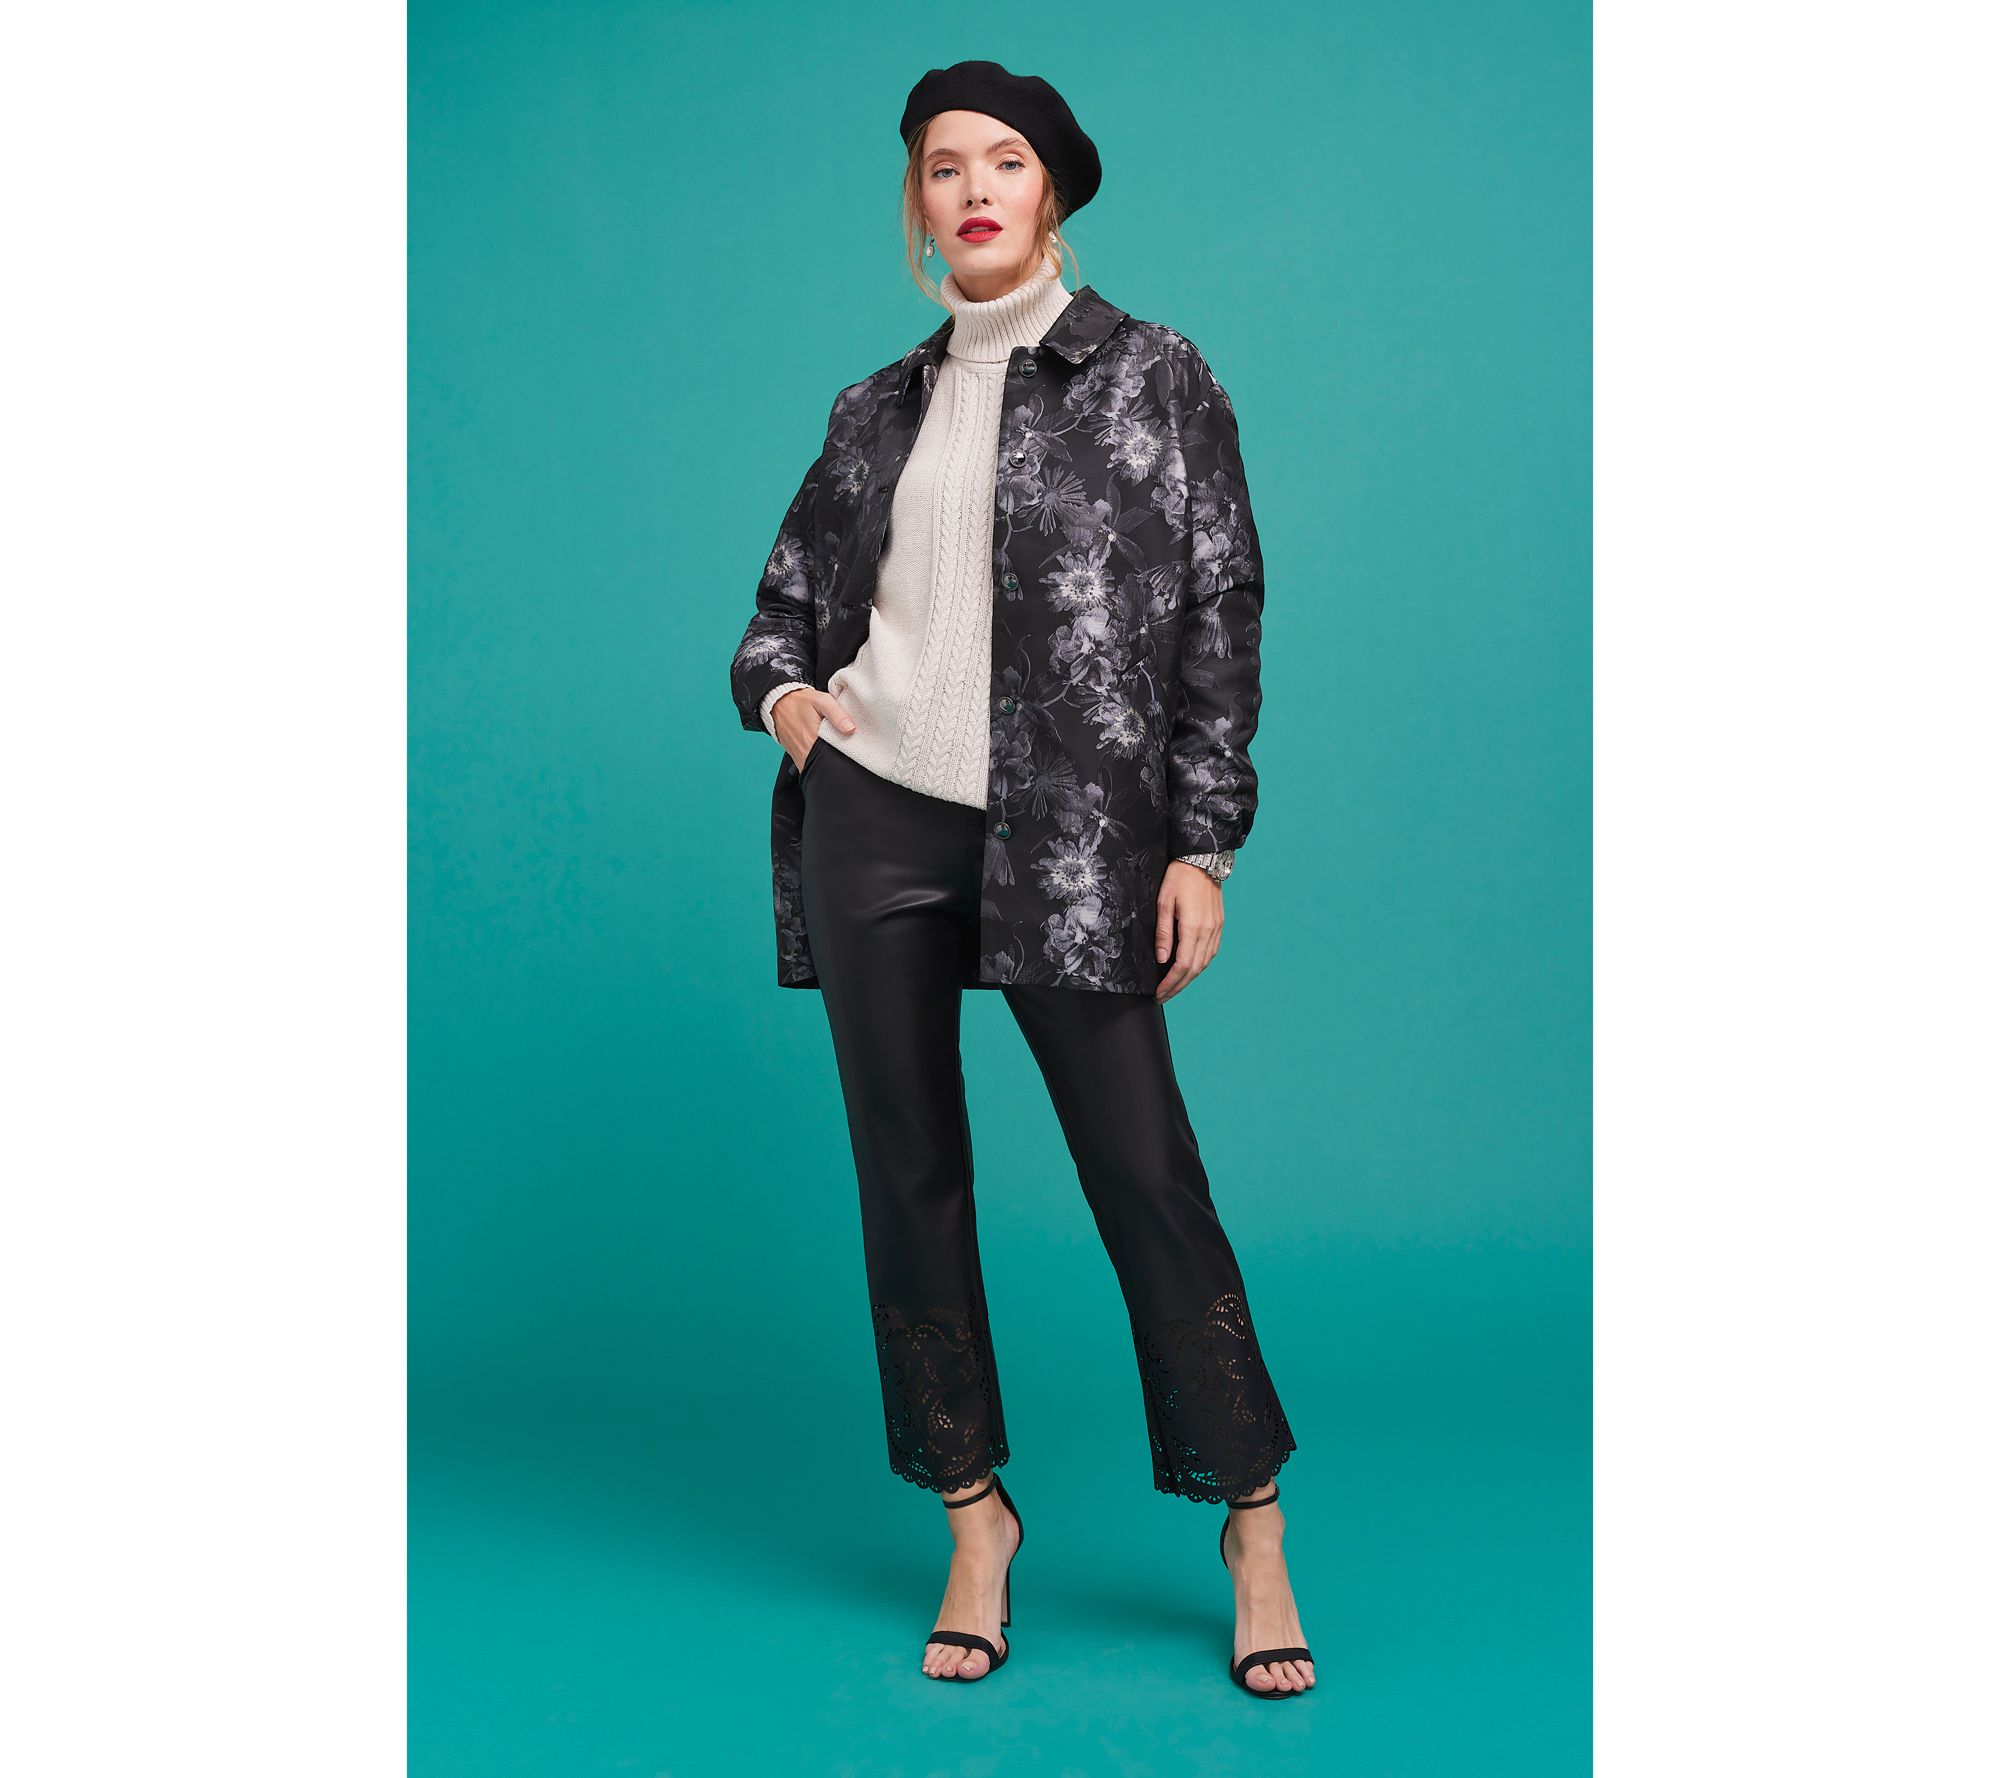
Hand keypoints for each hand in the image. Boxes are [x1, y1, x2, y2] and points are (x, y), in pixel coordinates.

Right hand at [773, 686, 854, 770]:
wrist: (778, 704)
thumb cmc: (799, 702)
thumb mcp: (821, 701)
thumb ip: (838, 714)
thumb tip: (851, 729)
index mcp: (812, 740)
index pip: (836, 756)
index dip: (847, 752)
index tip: (852, 744)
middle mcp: (805, 753)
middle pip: (829, 764)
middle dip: (839, 757)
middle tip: (843, 743)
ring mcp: (800, 759)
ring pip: (820, 766)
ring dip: (829, 760)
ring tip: (832, 745)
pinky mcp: (798, 760)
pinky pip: (812, 765)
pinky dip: (819, 761)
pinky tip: (823, 749)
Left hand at [1154, 862, 1223, 999]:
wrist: (1202, 860)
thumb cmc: (1179, 878)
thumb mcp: (1164, 903)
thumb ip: (1163, 933)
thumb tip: (1161, 958)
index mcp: (1194, 927)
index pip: (1182, 965)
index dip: (1171, 983)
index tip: (1160, 993)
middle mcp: (1209, 931)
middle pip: (1194, 969)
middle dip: (1178, 986)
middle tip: (1164, 996)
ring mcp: (1216, 929)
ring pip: (1204, 963)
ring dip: (1189, 978)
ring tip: (1174, 986)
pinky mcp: (1219, 925)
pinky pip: (1211, 952)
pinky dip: (1200, 965)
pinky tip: (1190, 969)